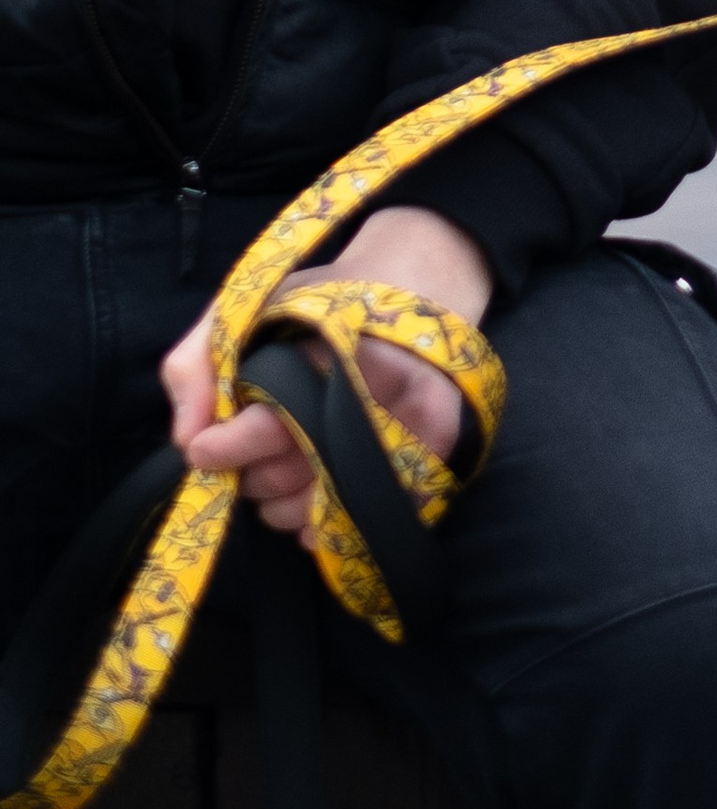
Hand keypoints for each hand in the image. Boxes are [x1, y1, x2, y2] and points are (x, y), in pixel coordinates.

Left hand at [161, 207, 490, 547]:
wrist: (411, 284)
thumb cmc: (321, 301)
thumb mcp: (249, 305)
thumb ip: (198, 362)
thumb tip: (188, 438)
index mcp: (338, 345)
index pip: (276, 425)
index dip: (233, 447)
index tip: (203, 450)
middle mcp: (387, 387)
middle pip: (295, 471)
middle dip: (253, 473)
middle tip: (244, 453)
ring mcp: (418, 424)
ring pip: (324, 503)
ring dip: (282, 502)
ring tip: (277, 469)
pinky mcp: (436, 450)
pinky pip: (364, 517)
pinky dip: (322, 524)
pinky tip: (308, 502)